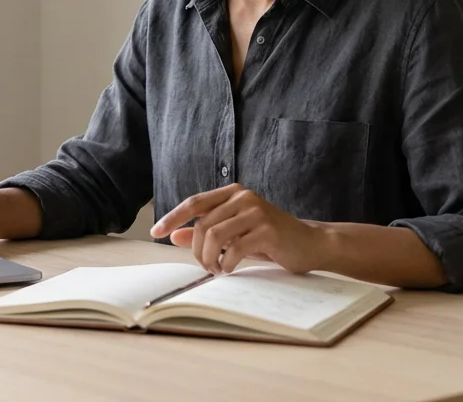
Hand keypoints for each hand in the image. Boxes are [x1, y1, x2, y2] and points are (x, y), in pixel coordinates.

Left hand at [149, 183, 324, 274]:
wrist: (308, 243)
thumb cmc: (269, 238)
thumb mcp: (234, 233)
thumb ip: (206, 232)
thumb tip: (175, 236)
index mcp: (233, 193)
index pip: (194, 203)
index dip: (172, 218)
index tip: (154, 233)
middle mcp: (243, 197)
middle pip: (203, 224)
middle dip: (197, 250)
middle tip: (204, 266)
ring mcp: (256, 211)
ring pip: (215, 236)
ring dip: (210, 258)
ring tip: (216, 269)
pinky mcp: (268, 230)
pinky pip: (235, 249)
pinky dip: (227, 263)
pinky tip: (229, 269)